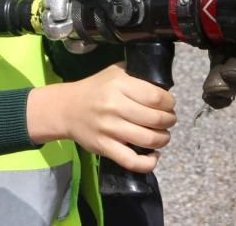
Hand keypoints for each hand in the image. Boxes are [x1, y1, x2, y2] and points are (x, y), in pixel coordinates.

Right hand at [27, 64, 176, 172]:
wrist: (66, 108)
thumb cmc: (95, 89)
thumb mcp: (115, 72)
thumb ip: (138, 75)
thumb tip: (164, 84)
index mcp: (120, 85)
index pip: (156, 97)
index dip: (169, 103)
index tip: (170, 105)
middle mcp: (115, 107)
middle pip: (155, 119)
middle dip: (169, 121)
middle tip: (169, 120)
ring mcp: (109, 129)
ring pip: (148, 140)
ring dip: (163, 139)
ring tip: (163, 135)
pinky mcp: (104, 147)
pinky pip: (131, 161)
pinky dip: (148, 163)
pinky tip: (153, 156)